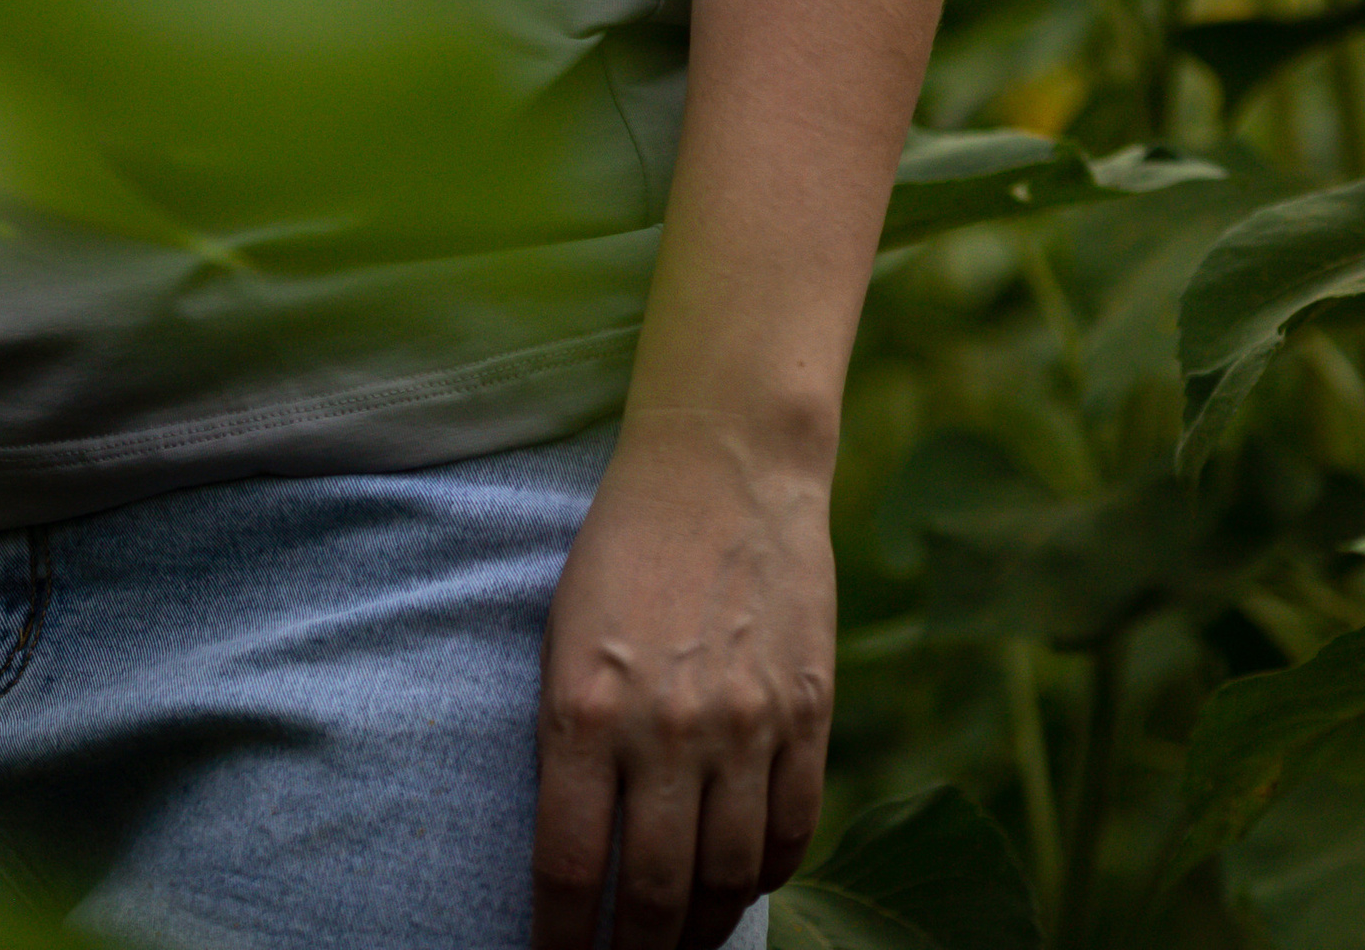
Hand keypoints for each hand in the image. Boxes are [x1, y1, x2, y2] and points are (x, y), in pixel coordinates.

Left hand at [533, 411, 833, 949]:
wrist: (723, 463)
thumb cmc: (623, 548)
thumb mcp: (563, 635)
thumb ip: (572, 743)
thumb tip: (580, 857)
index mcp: (585, 706)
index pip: (570, 870)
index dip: (559, 941)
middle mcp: (666, 728)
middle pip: (652, 897)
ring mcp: (745, 725)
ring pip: (726, 880)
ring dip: (699, 931)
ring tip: (678, 947)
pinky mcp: (806, 715)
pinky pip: (790, 834)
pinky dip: (765, 878)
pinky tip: (740, 885)